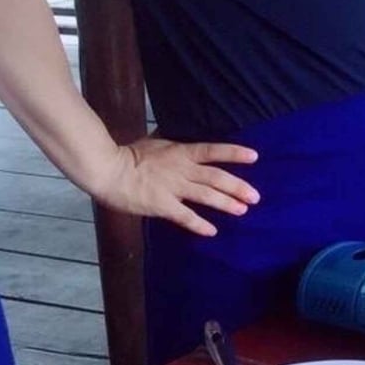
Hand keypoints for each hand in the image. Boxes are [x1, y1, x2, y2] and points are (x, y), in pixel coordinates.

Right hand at [90, 137, 259, 237]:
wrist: (108, 170)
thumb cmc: (129, 154)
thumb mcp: (157, 141)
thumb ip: (174, 142)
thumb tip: (183, 133)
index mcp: (182, 152)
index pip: (214, 150)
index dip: (235, 153)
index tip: (255, 156)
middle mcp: (182, 169)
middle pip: (217, 178)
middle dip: (238, 187)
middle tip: (256, 196)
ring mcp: (173, 188)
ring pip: (206, 196)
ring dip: (226, 203)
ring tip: (242, 210)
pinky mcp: (162, 205)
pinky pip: (185, 216)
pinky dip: (199, 224)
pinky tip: (212, 231)